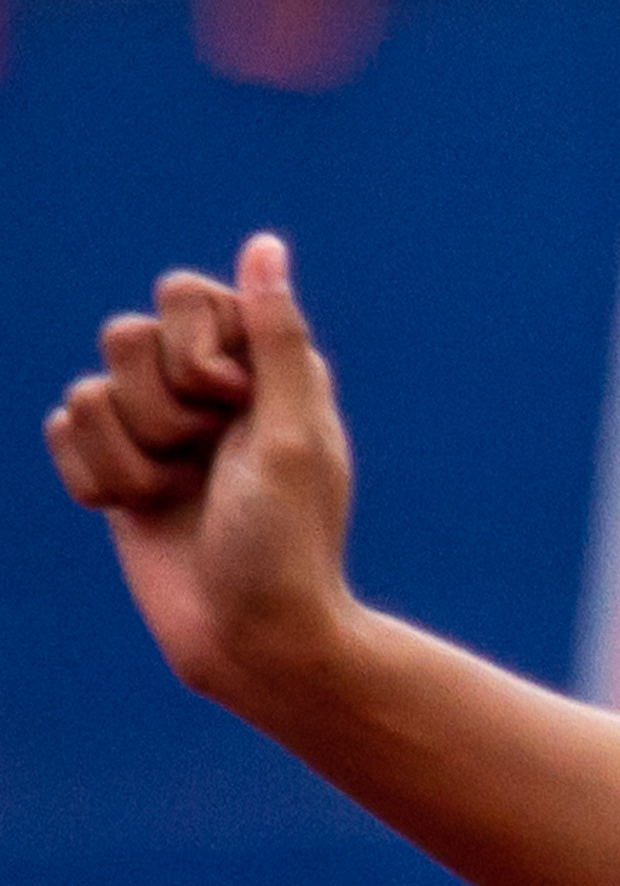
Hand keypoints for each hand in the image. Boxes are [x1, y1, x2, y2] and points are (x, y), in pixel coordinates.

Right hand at [43, 233, 359, 704]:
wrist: (251, 640)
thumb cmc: (286, 543)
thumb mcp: (290, 435)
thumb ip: (275, 337)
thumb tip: (266, 245)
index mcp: (262, 368)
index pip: (184, 294)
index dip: (191, 349)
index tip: (230, 403)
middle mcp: (208, 389)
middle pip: (123, 336)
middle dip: (156, 409)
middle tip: (203, 460)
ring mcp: (159, 429)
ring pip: (88, 391)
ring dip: (128, 456)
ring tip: (177, 497)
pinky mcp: (117, 468)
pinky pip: (63, 432)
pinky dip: (97, 479)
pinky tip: (140, 514)